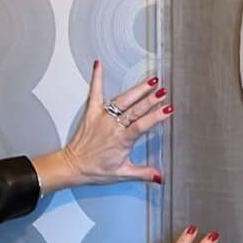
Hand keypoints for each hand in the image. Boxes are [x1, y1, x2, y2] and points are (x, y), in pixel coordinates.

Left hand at [60, 61, 171, 186]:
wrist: (73, 166)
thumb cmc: (96, 170)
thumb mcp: (122, 174)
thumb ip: (143, 173)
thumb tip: (160, 177)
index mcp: (122, 140)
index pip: (142, 125)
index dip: (156, 116)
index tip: (168, 109)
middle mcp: (113, 126)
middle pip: (135, 110)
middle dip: (150, 100)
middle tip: (163, 91)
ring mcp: (102, 117)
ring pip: (122, 100)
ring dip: (137, 90)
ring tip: (151, 81)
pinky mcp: (92, 112)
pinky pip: (95, 93)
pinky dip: (96, 78)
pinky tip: (98, 65)